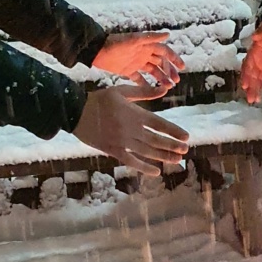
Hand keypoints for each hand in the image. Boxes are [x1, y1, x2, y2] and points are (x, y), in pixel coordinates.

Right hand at [73, 84, 189, 176]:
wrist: (75, 111)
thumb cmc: (99, 99)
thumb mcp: (122, 91)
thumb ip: (144, 92)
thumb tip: (164, 90)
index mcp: (134, 113)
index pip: (159, 124)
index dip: (174, 132)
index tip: (186, 137)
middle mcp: (131, 129)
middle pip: (156, 140)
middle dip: (172, 146)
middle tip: (185, 150)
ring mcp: (122, 141)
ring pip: (147, 152)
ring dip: (163, 156)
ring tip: (177, 160)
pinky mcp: (112, 150)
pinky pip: (131, 161)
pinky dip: (144, 167)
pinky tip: (156, 171)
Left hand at [92, 32, 183, 95]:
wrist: (97, 51)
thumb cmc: (115, 43)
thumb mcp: (134, 40)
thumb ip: (150, 37)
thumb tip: (168, 34)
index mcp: (146, 46)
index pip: (165, 52)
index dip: (174, 58)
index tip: (182, 68)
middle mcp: (143, 54)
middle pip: (161, 63)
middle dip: (170, 71)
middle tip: (175, 81)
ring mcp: (136, 63)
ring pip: (153, 72)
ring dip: (161, 78)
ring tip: (167, 87)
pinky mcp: (128, 71)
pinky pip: (140, 79)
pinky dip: (146, 84)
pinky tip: (153, 92)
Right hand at [240, 21, 261, 103]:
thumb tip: (255, 37)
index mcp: (254, 52)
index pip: (247, 65)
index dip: (245, 75)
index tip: (244, 85)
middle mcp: (257, 60)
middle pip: (251, 76)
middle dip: (250, 87)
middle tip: (250, 99)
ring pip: (257, 79)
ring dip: (256, 89)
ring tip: (255, 101)